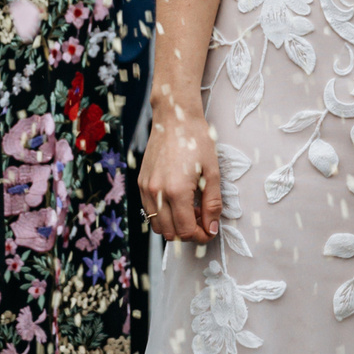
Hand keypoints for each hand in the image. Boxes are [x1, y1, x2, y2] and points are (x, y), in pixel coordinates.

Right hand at [140, 108, 223, 243]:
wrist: (175, 118)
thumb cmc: (197, 140)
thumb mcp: (212, 172)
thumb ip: (212, 204)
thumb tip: (211, 228)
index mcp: (177, 191)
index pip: (185, 231)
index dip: (200, 236)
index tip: (209, 231)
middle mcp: (157, 193)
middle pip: (170, 233)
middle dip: (188, 233)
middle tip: (202, 220)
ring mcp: (145, 188)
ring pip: (157, 225)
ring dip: (174, 226)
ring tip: (190, 210)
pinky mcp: (140, 182)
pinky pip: (149, 210)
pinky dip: (163, 214)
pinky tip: (177, 201)